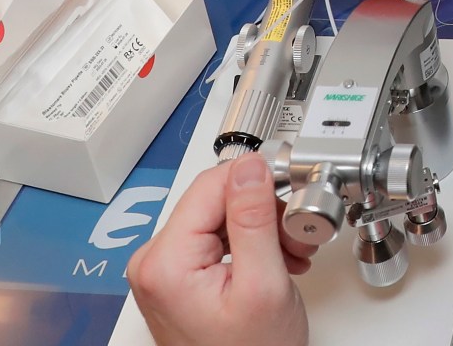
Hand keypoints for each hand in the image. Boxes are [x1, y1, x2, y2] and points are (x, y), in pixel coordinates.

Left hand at [126, 153, 312, 345]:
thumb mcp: (263, 284)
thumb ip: (254, 220)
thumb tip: (250, 167)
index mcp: (164, 260)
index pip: (212, 184)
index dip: (259, 182)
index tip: (292, 190)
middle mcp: (154, 261)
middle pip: (217, 200)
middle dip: (265, 212)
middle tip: (298, 235)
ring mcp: (164, 270)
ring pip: (221, 217)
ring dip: (263, 228)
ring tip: (292, 254)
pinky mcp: (178, 277)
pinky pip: (217, 239)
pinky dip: (251, 244)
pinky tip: (275, 260)